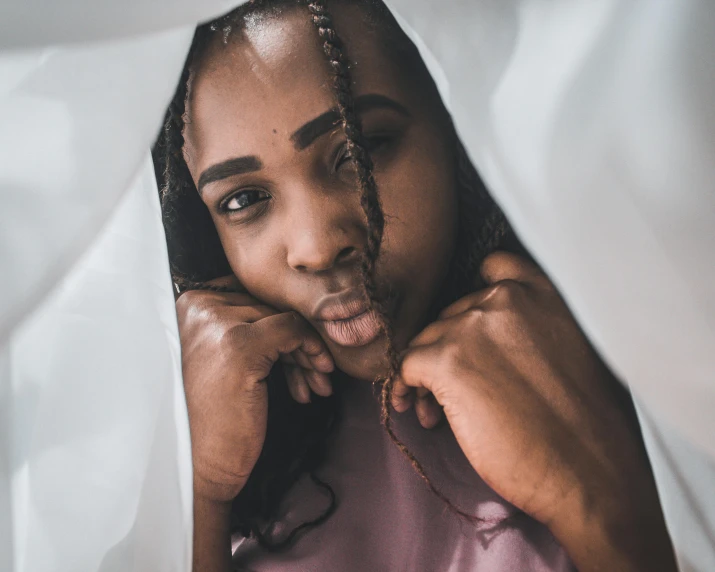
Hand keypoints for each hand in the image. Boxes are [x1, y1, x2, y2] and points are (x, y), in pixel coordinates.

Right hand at [177, 276, 333, 503]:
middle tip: (316, 375)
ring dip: (307, 351)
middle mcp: (197, 306)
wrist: (199, 466)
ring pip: (284, 317)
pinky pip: (293, 329)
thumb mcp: (221, 357)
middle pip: (269, 307)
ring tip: (317, 382)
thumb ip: (244, 324)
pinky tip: (316, 382)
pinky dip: (311, 351)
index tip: (296, 358)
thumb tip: (293, 305)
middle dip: (297, 342)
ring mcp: (216, 323)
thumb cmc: (213, 416)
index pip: (252, 296)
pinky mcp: (239, 344)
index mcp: (189, 304)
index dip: (280, 327)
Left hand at [398, 252, 674, 570]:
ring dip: (427, 373)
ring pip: (427, 339)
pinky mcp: (446, 361)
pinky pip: (406, 364)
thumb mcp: (574, 347)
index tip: (471, 335)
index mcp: (542, 291)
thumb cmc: (585, 423)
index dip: (476, 303)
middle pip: (453, 314)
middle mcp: (505, 298)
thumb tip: (487, 339)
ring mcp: (473, 326)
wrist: (590, 471)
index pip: (493, 268)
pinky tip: (412, 407)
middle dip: (451, 349)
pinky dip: (404, 385)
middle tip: (455, 392)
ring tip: (436, 411)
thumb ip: (534, 324)